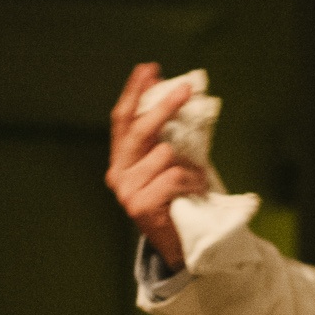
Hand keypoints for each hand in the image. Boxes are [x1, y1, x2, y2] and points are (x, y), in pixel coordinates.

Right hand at [107, 63, 205, 270]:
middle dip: (164, 106)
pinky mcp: (140, 205)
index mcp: (121, 159)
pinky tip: (195, 191)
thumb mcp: (171, 164)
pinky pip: (174, 177)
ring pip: (164, 155)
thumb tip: (181, 97)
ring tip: (196, 177)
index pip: (122, 120)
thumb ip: (169, 138)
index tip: (149, 69)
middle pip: (139, 130)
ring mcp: (126, 190)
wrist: (179, 245)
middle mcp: (117, 173)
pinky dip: (192, 181)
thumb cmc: (178, 200)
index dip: (135, 93)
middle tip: (186, 88)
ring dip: (189, 163)